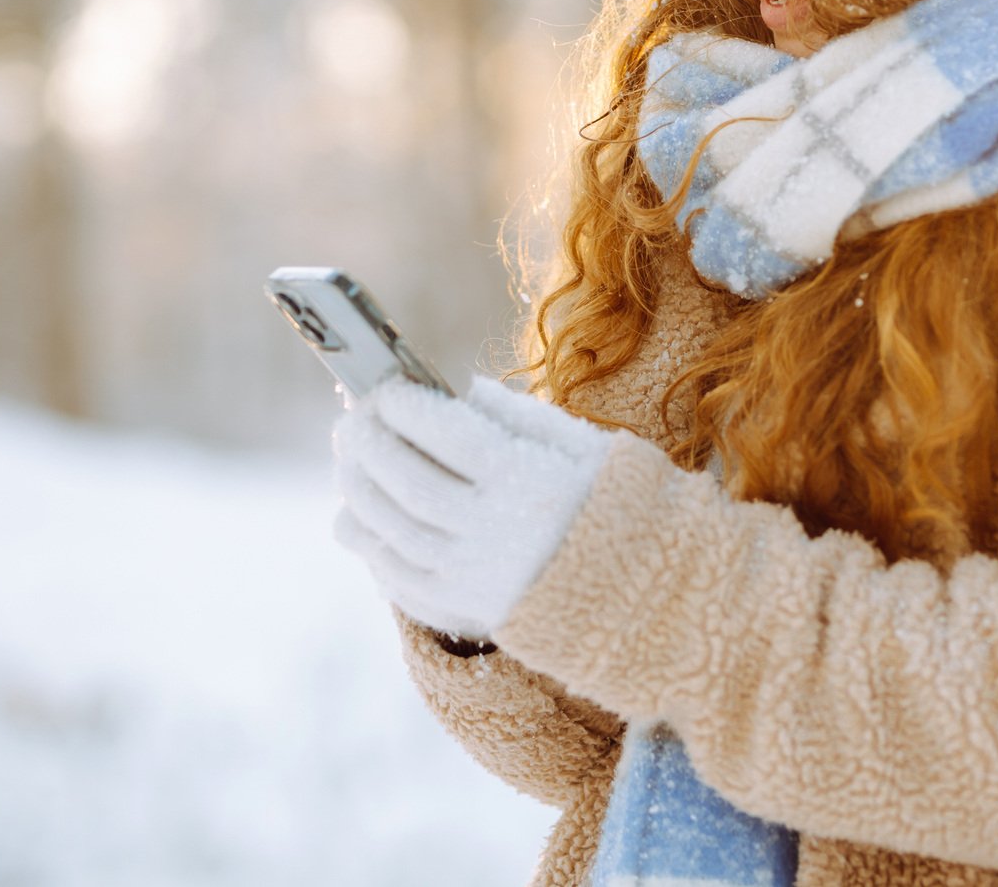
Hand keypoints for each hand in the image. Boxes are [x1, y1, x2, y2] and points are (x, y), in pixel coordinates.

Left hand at [331, 373, 618, 642]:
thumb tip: (461, 390)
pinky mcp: (468, 610)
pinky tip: (357, 520)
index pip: (446, 434)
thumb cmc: (617, 507)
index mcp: (529, 480)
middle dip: (369, 444)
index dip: (405, 407)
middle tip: (351, 418)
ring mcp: (477, 576)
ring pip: (392, 531)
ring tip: (348, 461)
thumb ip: (521, 415)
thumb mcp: (586, 447)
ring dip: (358, 491)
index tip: (386, 387)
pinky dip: (371, 546)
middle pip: (407, 481)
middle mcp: (496, 531)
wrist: (649, 598)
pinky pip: (400, 579)